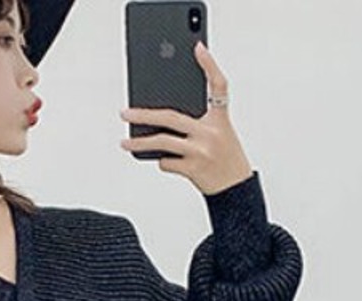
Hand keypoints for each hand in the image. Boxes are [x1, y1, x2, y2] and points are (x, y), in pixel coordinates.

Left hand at [119, 40, 252, 195]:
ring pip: (162, 142)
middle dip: (144, 114)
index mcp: (220, 119)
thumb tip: (161, 119)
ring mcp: (200, 152)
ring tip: (125, 142)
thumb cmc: (226, 159)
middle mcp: (210, 133)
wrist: (236, 191)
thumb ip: (199, 122)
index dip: (210, 65)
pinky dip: (163, 161)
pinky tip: (166, 161)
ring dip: (140, 142)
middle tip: (125, 112)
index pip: (218, 85)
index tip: (198, 47)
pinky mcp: (193, 170)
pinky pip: (167, 162)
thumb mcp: (221, 134)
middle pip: (170, 116)